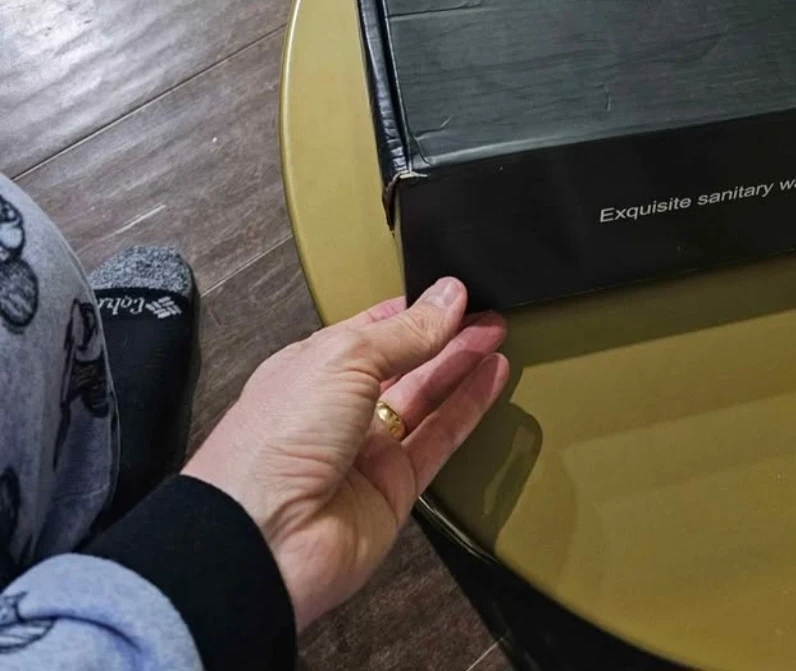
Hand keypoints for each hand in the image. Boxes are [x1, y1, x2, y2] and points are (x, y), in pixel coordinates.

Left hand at [182, 278, 507, 628]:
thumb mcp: (344, 358)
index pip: (371, 330)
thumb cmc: (274, 443)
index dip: (412, 310)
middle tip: (486, 311)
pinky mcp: (393, 489)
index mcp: (311, 367)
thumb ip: (405, 331)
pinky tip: (491, 379)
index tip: (452, 293)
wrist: (263, 539)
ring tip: (497, 335)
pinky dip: (468, 409)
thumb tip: (447, 297)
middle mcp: (337, 409)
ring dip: (461, 366)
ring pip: (425, 399)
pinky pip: (439, 440)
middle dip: (445, 335)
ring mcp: (365, 451)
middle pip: (404, 362)